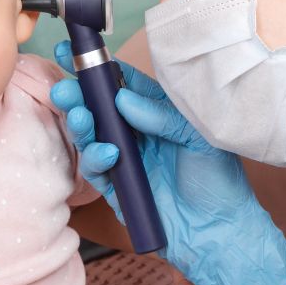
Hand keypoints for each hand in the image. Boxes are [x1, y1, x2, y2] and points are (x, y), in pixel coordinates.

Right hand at [50, 41, 285, 284]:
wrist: (220, 233)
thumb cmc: (219, 181)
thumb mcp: (200, 137)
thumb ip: (163, 116)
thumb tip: (122, 97)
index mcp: (156, 114)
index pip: (121, 83)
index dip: (98, 67)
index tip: (72, 51)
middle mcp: (136, 134)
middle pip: (98, 108)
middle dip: (77, 95)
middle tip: (65, 89)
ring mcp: (125, 161)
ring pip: (90, 136)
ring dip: (81, 125)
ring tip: (82, 118)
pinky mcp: (117, 189)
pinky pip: (96, 170)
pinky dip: (97, 160)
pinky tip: (110, 155)